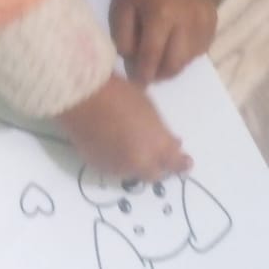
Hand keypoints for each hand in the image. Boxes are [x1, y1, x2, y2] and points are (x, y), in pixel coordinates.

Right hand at [56, 75, 190, 180]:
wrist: (83, 99)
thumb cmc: (120, 94)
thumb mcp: (150, 110)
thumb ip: (161, 131)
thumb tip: (170, 143)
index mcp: (158, 146)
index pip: (175, 162)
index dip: (181, 163)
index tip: (186, 162)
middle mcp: (140, 163)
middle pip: (155, 174)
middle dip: (160, 168)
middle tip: (160, 158)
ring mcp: (118, 167)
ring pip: (133, 172)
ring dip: (137, 164)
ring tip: (134, 149)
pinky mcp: (98, 166)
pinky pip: (114, 168)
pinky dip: (118, 161)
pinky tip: (115, 147)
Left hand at [109, 0, 216, 85]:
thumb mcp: (122, 5)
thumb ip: (123, 35)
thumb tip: (131, 60)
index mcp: (160, 16)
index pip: (151, 56)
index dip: (144, 73)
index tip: (137, 83)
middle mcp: (186, 23)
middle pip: (174, 63)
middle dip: (160, 74)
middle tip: (150, 75)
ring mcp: (203, 23)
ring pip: (189, 59)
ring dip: (174, 66)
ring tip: (162, 62)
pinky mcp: (213, 22)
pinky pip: (202, 49)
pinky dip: (188, 55)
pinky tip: (177, 49)